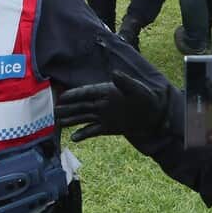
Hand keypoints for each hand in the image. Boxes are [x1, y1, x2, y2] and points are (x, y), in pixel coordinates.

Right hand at [55, 69, 171, 140]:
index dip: (76, 94)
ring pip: (85, 117)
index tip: (63, 97)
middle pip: (82, 105)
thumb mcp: (138, 90)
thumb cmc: (149, 99)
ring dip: (72, 120)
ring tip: (58, 122)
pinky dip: (84, 134)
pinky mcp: (110, 127)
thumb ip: (126, 82)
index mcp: (109, 91)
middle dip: (69, 108)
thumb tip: (115, 73)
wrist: (158, 115)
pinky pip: (93, 130)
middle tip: (53, 111)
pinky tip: (74, 139)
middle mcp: (104, 103)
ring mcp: (106, 116)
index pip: (88, 92)